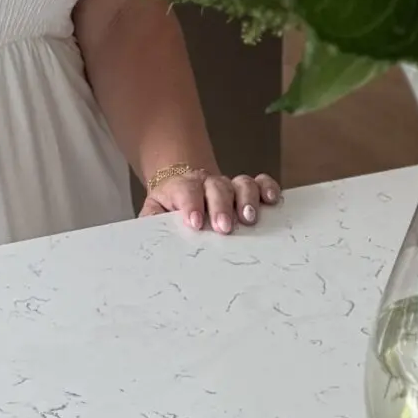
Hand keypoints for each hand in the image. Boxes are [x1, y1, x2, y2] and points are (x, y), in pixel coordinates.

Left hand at [140, 170, 282, 234]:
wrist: (180, 183)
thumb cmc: (170, 204)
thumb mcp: (154, 210)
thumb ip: (151, 220)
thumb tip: (146, 235)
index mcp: (182, 187)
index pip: (186, 191)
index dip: (191, 204)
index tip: (195, 221)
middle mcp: (207, 183)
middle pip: (217, 187)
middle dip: (221, 206)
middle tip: (223, 226)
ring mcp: (228, 185)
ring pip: (241, 183)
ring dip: (247, 199)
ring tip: (249, 218)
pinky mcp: (245, 188)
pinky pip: (260, 182)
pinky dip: (267, 188)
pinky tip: (271, 200)